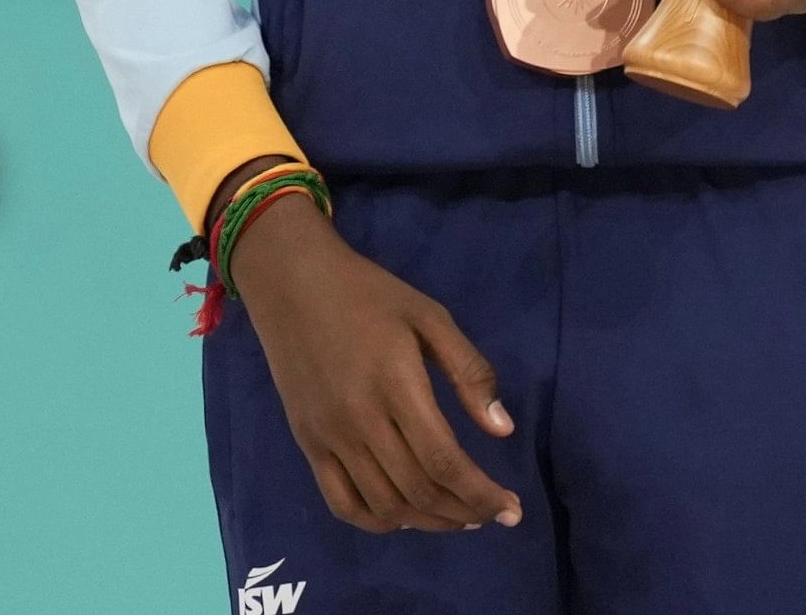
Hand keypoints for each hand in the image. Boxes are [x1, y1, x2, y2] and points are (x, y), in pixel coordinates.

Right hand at [229, 197, 522, 532]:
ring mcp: (328, 439)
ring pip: (382, 504)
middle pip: (418, 489)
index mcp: (397, 387)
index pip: (444, 460)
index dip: (481, 492)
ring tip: (460, 517)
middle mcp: (359, 422)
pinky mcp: (308, 445)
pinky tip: (406, 516)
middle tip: (494, 513)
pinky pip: (341, 502)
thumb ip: (470, 372)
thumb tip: (503, 430)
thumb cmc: (371, 296)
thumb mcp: (432, 318)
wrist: (293, 285)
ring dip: (427, 521)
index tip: (512, 509)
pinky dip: (377, 521)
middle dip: (464, 511)